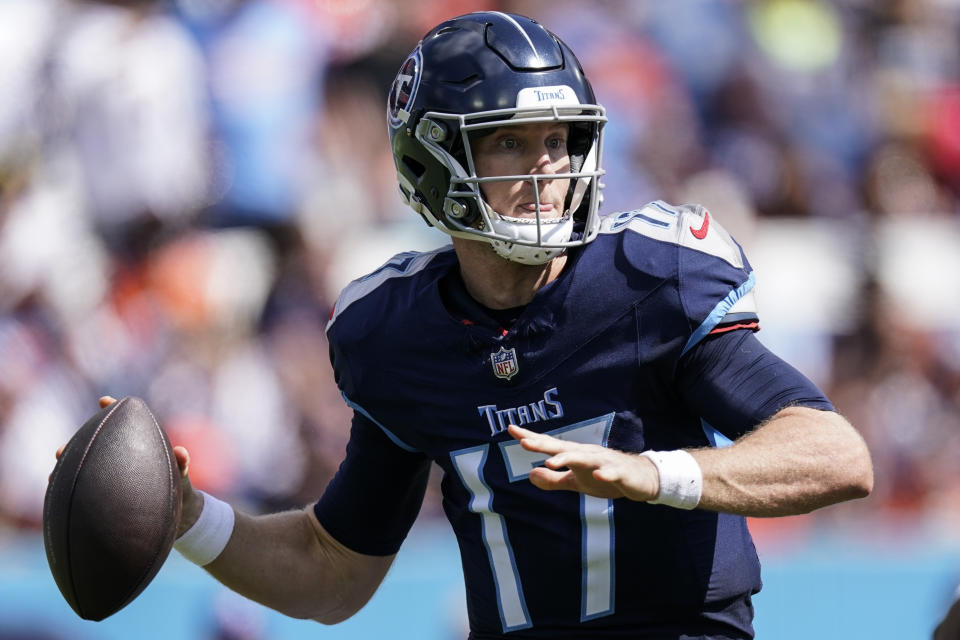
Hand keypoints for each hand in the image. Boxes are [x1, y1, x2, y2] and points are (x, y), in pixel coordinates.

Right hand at [55, 396, 202, 537]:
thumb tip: (181, 451)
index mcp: (138, 449)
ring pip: (86, 468)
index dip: (113, 410)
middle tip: (61, 450)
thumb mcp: (181, 478)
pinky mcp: (107, 495)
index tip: (106, 400)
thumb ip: (181, 464)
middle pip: (96, 446)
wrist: (177, 516)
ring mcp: (112, 477)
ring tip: (53, 474)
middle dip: (77, 445)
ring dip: (69, 469)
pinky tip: (59, 496)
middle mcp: (121, 460)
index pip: (124, 424)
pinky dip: (74, 490)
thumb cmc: (178, 490)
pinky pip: (89, 490)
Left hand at [507, 425, 659, 501]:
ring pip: (584, 458)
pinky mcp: (620, 473)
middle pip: (563, 448)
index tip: (510, 429)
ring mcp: (604, 462)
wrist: (642, 479)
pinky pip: (611, 473)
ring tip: (550, 461)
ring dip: (568, 459)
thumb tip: (529, 474)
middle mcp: (587, 454)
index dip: (531, 438)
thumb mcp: (576, 482)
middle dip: (543, 445)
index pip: (549, 445)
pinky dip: (604, 473)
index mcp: (576, 455)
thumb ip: (553, 479)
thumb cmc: (606, 477)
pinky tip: (596, 476)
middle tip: (524, 442)